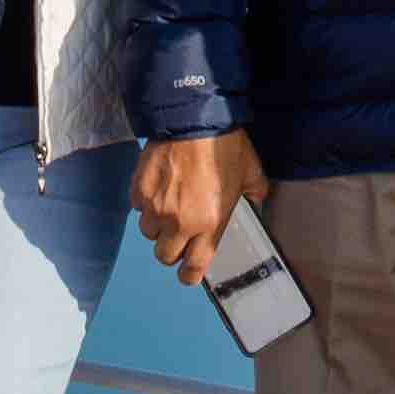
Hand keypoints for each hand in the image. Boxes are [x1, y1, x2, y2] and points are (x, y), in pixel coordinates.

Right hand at [136, 127, 263, 280]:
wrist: (194, 118)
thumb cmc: (225, 145)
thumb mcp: (251, 173)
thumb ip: (255, 194)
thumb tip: (256, 201)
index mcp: (209, 224)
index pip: (192, 269)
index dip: (190, 275)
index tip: (190, 272)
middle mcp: (179, 222)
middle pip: (164, 256)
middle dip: (172, 249)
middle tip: (180, 234)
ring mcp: (156, 207)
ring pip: (149, 233)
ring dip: (158, 225)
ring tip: (169, 207)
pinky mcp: (139, 190)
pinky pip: (138, 208)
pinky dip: (146, 203)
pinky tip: (159, 188)